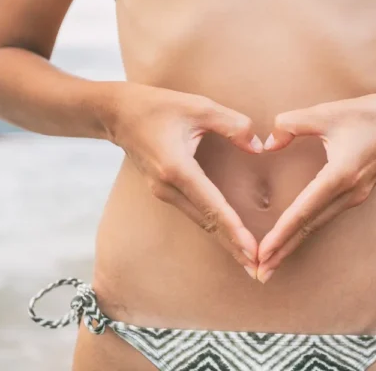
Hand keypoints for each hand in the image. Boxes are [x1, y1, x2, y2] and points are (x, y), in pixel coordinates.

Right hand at [105, 83, 262, 275]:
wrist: (115, 113)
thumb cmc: (157, 106)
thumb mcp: (198, 106)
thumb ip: (232, 124)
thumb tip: (259, 146)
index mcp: (177, 168)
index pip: (212, 205)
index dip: (234, 229)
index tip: (252, 250)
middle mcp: (168, 187)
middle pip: (207, 223)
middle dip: (233, 247)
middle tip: (259, 270)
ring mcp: (164, 193)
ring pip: (201, 222)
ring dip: (225, 241)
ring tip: (249, 261)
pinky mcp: (165, 191)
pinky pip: (195, 214)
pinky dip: (215, 228)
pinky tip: (230, 238)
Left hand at [256, 90, 375, 282]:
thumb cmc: (368, 114)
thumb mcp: (326, 112)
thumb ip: (291, 124)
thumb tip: (268, 143)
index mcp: (340, 175)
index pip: (304, 211)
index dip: (281, 234)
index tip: (262, 253)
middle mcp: (349, 193)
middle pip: (309, 228)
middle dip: (283, 251)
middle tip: (259, 273)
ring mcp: (355, 196)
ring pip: (317, 225)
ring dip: (293, 244)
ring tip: (270, 263)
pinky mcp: (356, 194)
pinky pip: (325, 217)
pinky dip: (306, 230)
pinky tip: (292, 237)